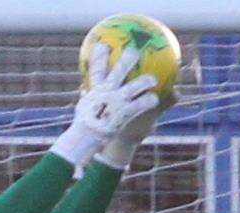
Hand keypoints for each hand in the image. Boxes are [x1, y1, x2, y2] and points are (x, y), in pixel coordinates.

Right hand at [74, 45, 164, 168]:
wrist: (86, 141)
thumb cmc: (84, 126)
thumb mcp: (82, 109)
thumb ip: (86, 97)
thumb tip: (83, 89)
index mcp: (95, 90)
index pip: (96, 68)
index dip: (99, 55)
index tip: (102, 44)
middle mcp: (106, 93)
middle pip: (118, 71)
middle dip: (127, 59)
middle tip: (135, 50)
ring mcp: (115, 102)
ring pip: (134, 87)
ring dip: (144, 81)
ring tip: (153, 78)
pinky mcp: (124, 113)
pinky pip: (140, 105)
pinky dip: (149, 101)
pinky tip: (157, 99)